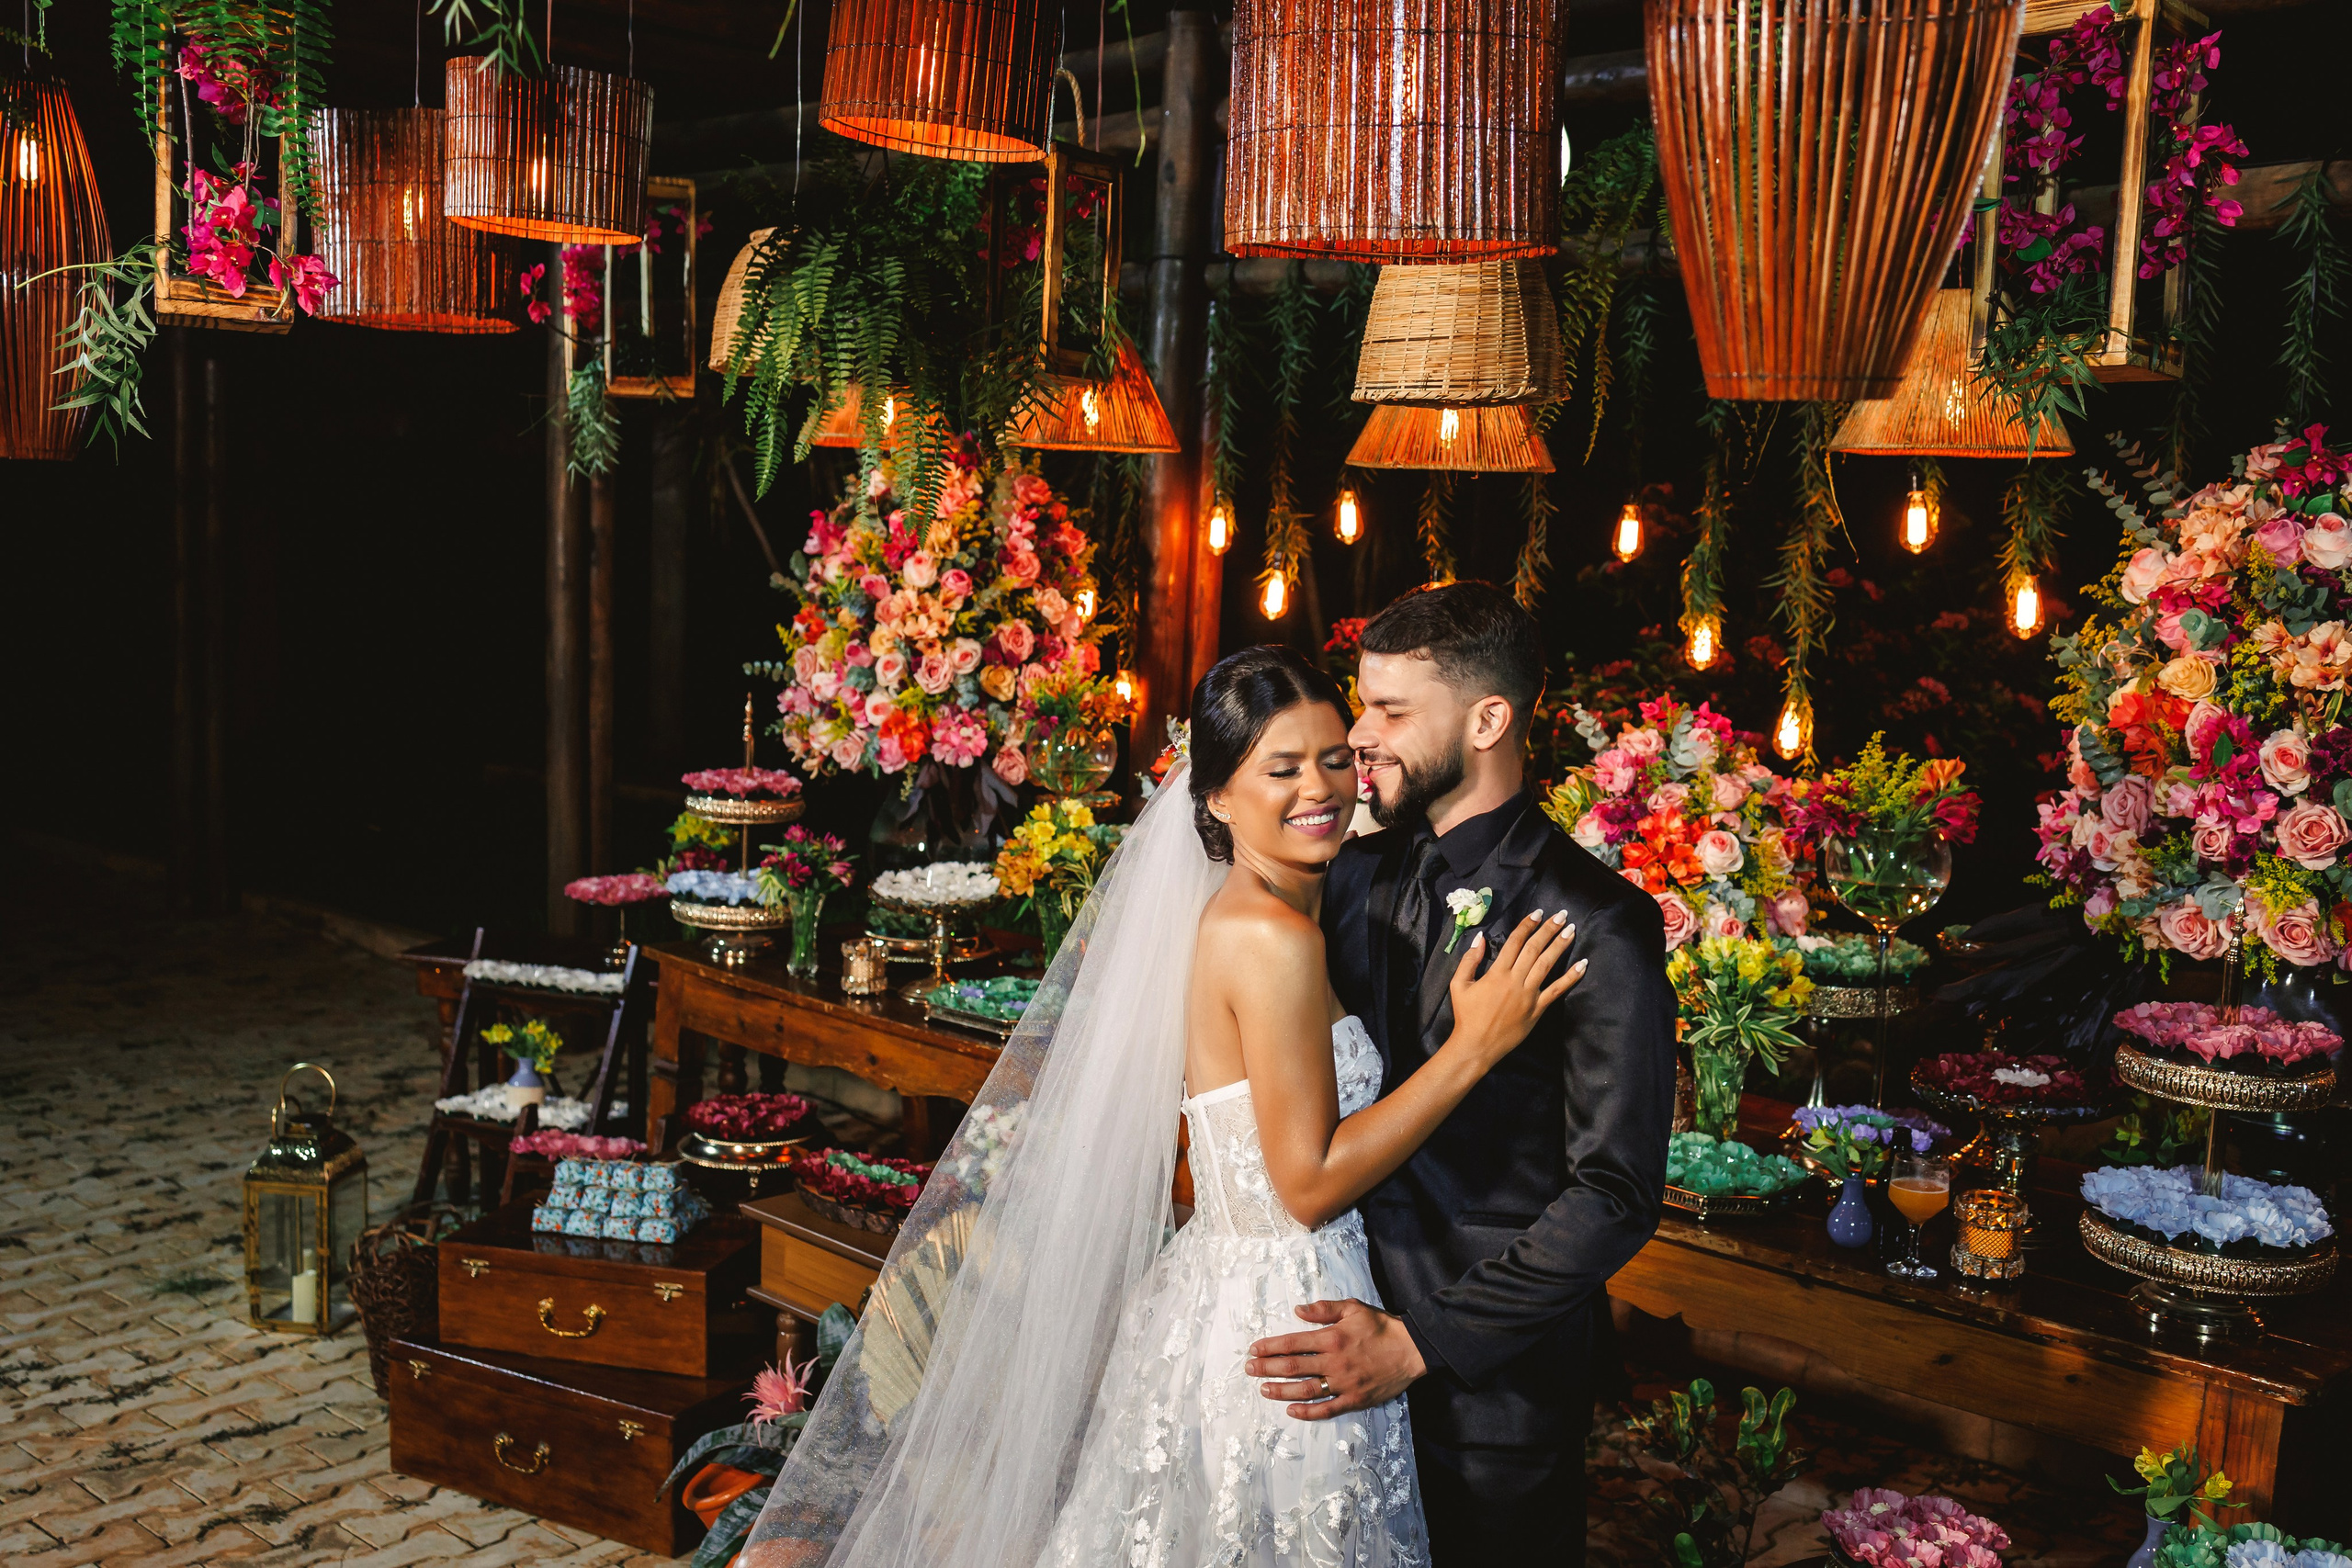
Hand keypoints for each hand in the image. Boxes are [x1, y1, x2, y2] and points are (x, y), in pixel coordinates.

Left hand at [1244, 1299, 1425, 1419]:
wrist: (1412, 1350)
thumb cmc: (1382, 1327)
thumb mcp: (1354, 1308)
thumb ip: (1324, 1309)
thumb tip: (1298, 1310)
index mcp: (1332, 1338)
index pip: (1292, 1343)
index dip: (1270, 1347)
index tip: (1254, 1349)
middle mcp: (1334, 1362)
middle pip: (1293, 1367)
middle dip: (1267, 1368)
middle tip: (1249, 1369)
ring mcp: (1343, 1384)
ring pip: (1305, 1390)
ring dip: (1280, 1390)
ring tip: (1263, 1389)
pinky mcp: (1354, 1400)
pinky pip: (1326, 1409)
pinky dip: (1307, 1412)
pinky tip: (1291, 1409)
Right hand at [1445, 909, 1584, 1069]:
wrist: (1477, 1045)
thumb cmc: (1467, 1015)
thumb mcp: (1459, 985)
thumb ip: (1469, 960)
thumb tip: (1480, 938)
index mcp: (1497, 973)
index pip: (1515, 942)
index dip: (1527, 925)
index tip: (1538, 914)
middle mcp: (1515, 980)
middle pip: (1534, 949)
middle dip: (1549, 930)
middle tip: (1561, 915)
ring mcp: (1529, 995)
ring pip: (1547, 964)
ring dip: (1560, 946)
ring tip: (1571, 930)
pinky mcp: (1537, 1009)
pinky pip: (1557, 990)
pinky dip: (1571, 977)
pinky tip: (1582, 964)